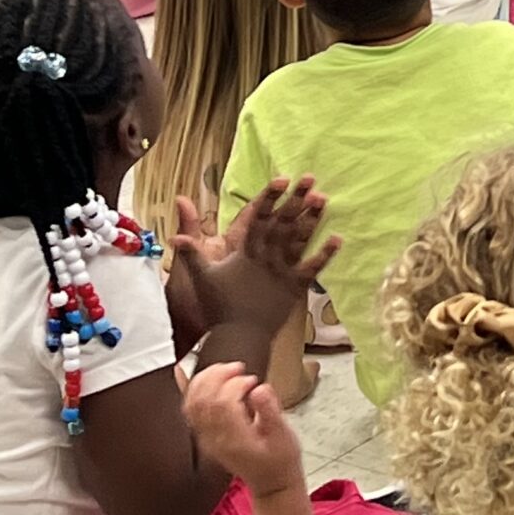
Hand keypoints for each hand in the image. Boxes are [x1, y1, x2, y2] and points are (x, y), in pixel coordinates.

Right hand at [172, 178, 338, 345]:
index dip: (270, 197)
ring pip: (299, 240)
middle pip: (283, 224)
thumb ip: (191, 253)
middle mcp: (266, 258)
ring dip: (312, 220)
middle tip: (310, 178)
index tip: (282, 178)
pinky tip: (338, 239)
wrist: (238, 336)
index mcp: (246, 253)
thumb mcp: (202, 277)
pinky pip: (312, 268)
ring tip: (323, 199)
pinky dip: (325, 254)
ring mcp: (282, 272)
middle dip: (296, 199)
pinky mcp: (295, 288)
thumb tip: (175, 235)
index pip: (259, 219)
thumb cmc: (219, 308)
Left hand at [183, 358, 305, 500]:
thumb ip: (270, 411)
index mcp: (235, 439)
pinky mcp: (204, 435)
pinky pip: (189, 410)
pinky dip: (188, 389)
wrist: (270, 483)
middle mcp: (215, 439)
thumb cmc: (279, 460)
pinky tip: (184, 372)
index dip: (235, 384)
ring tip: (225, 370)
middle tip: (237, 369)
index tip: (251, 380)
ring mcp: (207, 438)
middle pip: (203, 400)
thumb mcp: (284, 436)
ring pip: (192, 403)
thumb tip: (259, 389)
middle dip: (218, 376)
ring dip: (205, 379)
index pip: (223, 403)